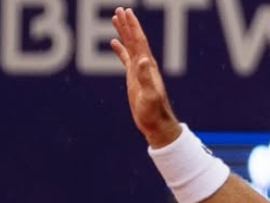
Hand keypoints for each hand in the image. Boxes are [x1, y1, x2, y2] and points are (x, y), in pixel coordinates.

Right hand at [110, 7, 181, 147]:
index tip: (126, 12)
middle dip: (127, 24)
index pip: (139, 41)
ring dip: (123, 32)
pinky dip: (120, 49)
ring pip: (130, 46)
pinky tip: (113, 42)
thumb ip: (146, 78)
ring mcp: (139, 71)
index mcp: (148, 67)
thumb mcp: (150, 95)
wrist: (156, 124)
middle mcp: (145, 66)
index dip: (133, 27)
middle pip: (134, 40)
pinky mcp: (134, 78)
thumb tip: (143, 59)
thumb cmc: (154, 112)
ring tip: (115, 18)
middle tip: (119, 9)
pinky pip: (125, 59)